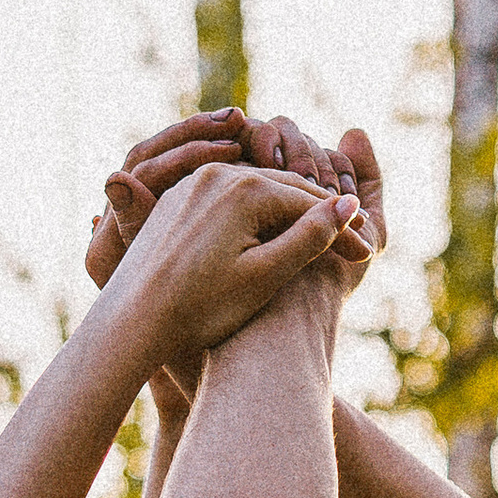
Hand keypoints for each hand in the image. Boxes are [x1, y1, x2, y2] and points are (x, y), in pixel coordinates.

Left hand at [92, 111, 380, 422]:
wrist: (131, 323)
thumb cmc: (200, 309)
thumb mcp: (265, 276)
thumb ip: (309, 237)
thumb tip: (348, 205)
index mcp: (244, 188)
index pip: (309, 202)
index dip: (342, 229)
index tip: (365, 255)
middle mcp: (216, 174)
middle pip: (285, 190)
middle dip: (321, 217)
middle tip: (355, 246)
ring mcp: (192, 184)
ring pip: (256, 192)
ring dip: (289, 213)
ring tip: (318, 243)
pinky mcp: (176, 200)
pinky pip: (227, 199)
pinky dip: (255, 215)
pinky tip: (271, 238)